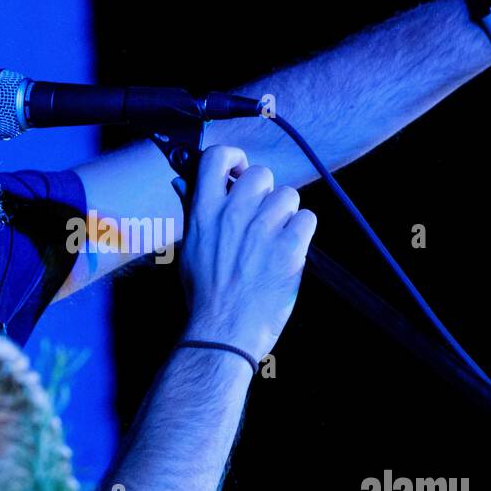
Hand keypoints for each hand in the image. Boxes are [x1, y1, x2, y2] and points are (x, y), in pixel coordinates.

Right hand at [178, 145, 317, 361]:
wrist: (222, 332)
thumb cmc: (204, 295)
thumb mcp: (189, 248)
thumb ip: (192, 210)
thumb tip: (183, 181)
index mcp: (204, 213)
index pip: (217, 158)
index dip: (234, 158)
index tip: (238, 174)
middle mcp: (232, 215)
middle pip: (261, 174)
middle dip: (265, 192)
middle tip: (262, 216)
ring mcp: (261, 231)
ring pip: (288, 195)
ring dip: (286, 214)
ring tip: (276, 238)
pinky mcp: (288, 249)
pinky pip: (307, 218)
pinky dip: (302, 233)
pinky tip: (289, 250)